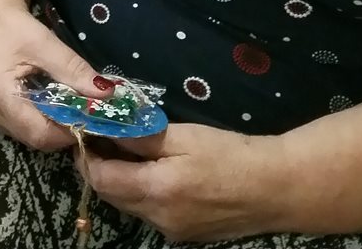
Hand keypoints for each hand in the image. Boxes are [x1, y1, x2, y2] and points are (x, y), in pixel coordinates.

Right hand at [0, 0, 110, 153]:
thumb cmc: (12, 26)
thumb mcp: (45, 43)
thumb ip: (74, 69)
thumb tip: (106, 93)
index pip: (39, 132)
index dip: (69, 130)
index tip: (92, 117)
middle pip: (36, 138)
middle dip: (66, 129)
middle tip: (86, 109)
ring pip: (32, 136)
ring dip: (56, 125)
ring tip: (71, 104)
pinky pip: (25, 128)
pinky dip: (45, 120)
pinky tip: (54, 103)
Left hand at [79, 121, 285, 242]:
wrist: (277, 189)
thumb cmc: (231, 155)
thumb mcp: (183, 137)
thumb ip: (140, 136)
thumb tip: (103, 126)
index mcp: (156, 192)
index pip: (101, 179)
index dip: (86, 157)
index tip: (83, 133)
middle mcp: (158, 219)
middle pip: (112, 195)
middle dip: (100, 168)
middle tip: (100, 138)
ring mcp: (172, 231)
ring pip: (130, 206)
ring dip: (121, 181)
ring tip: (125, 151)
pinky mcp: (186, 235)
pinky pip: (151, 213)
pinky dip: (142, 192)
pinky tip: (154, 172)